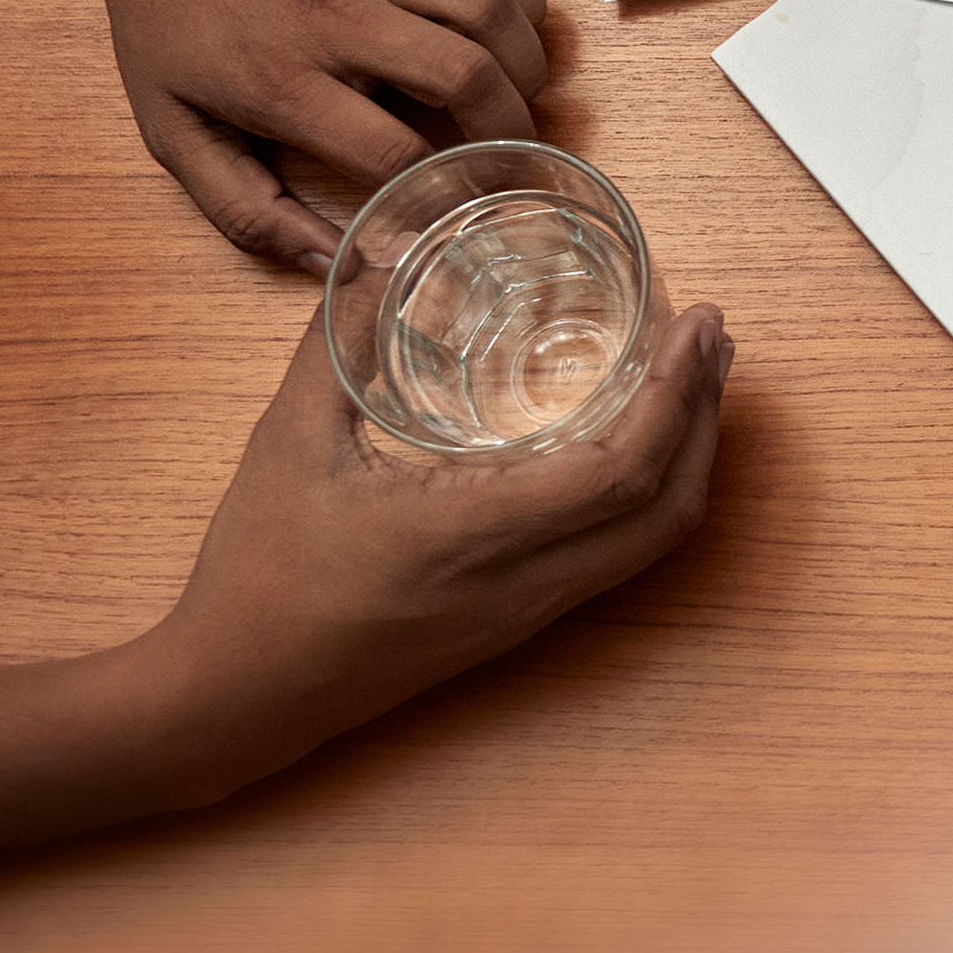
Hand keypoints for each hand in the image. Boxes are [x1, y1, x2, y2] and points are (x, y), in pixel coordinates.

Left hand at [67, 0, 552, 271]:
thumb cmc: (166, 7)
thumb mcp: (171, 126)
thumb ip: (244, 209)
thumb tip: (331, 263)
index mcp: (279, 77)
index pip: (391, 152)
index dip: (436, 194)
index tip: (454, 212)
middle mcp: (336, 14)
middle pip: (465, 77)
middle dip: (508, 132)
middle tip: (512, 157)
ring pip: (493, 11)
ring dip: (527, 65)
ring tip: (518, 97)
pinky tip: (511, 27)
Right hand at [156, 300, 732, 765]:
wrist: (239, 696)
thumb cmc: (259, 574)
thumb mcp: (290, 442)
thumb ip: (339, 343)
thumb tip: (380, 257)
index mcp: (477, 536)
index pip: (623, 474)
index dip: (678, 395)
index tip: (698, 325)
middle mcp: (524, 582)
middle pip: (670, 511)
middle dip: (707, 418)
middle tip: (713, 340)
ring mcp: (529, 610)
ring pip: (655, 543)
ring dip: (691, 458)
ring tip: (693, 380)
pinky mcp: (520, 622)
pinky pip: (620, 559)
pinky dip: (655, 495)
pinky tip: (637, 446)